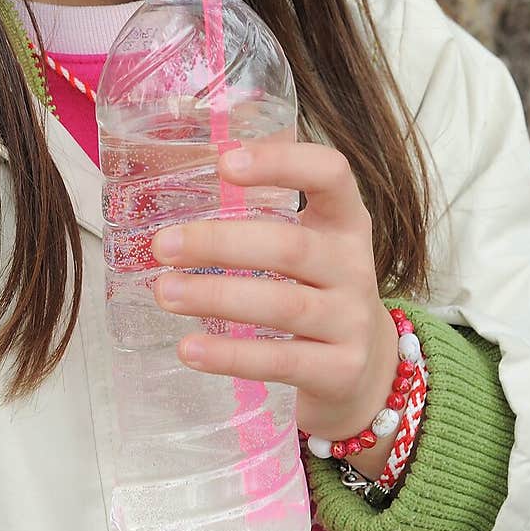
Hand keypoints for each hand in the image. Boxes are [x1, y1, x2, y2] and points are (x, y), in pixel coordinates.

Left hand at [151, 141, 400, 471]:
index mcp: (345, 221)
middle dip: (220, 243)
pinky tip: (189, 348)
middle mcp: (355, 266)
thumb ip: (266, 206)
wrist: (366, 371)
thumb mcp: (312, 242)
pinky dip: (230, 355)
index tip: (224, 163)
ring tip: (164, 291)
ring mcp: (353, 321)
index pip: (330, 174)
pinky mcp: (341, 371)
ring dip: (216, 296)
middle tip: (163, 246)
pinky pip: (280, 361)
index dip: (281, 163)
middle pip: (290, 247)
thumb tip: (198, 159)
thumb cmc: (319, 290)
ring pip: (282, 305)